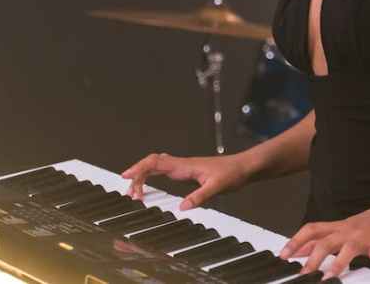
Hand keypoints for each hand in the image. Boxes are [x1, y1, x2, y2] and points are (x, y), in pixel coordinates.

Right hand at [121, 152, 250, 209]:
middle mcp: (182, 165)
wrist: (244, 167)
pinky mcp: (187, 173)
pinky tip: (149, 186)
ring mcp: (184, 168)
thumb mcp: (217, 187)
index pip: (156, 162)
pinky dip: (152, 177)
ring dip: (143, 177)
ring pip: (156, 167)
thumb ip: (200, 196)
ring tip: (136, 194)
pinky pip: (164, 171)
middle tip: (130, 195)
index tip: (125, 176)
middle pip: (152, 164)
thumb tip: (181, 207)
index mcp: (185, 166)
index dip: (138, 168)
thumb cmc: (232, 173)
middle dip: (137, 176)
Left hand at [280, 202, 369, 277]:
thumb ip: (321, 240)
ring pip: (351, 245)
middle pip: (327, 241)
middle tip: (304, 274)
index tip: (283, 256)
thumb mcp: (341, 231)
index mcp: (338, 228)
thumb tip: (297, 250)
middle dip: (314, 258)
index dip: (296, 242)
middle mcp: (349, 230)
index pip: (312, 231)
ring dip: (341, 259)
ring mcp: (367, 234)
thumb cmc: (367, 225)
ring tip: (332, 273)